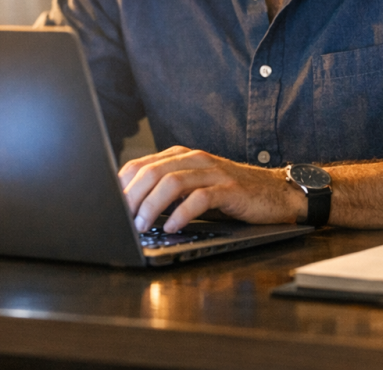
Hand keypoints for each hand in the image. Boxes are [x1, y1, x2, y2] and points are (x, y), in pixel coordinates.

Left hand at [118, 146, 303, 232]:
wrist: (273, 192)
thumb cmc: (229, 193)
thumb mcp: (193, 187)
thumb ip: (167, 191)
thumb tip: (131, 210)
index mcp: (180, 156)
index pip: (140, 164)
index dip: (121, 186)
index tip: (109, 206)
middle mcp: (194, 159)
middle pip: (152, 172)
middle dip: (132, 198)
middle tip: (123, 221)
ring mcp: (212, 172)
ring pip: (172, 183)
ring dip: (152, 206)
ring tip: (143, 226)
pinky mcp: (229, 189)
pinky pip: (200, 198)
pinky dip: (182, 214)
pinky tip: (173, 228)